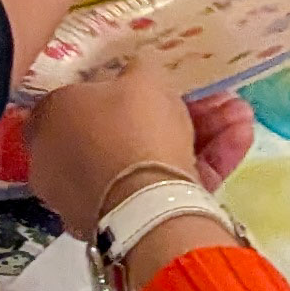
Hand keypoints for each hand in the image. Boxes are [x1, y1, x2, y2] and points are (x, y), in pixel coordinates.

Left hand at [26, 53, 255, 237]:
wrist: (146, 206)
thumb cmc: (132, 128)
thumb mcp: (143, 78)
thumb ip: (140, 68)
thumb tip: (138, 67)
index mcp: (48, 123)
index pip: (81, 97)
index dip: (121, 87)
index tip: (157, 81)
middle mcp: (60, 164)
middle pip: (125, 130)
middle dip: (179, 110)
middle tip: (215, 97)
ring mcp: (92, 198)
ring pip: (150, 158)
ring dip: (202, 133)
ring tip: (241, 115)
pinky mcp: (128, 223)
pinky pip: (162, 185)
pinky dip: (201, 163)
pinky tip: (241, 138)